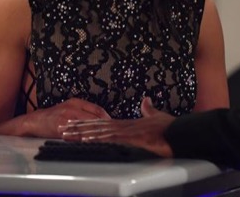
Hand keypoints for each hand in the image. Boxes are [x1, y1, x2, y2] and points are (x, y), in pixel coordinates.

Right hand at [26, 98, 110, 137]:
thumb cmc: (54, 116)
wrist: (34, 121)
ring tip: (105, 140)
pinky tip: (91, 143)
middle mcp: (72, 108)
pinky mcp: (60, 128)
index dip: (107, 118)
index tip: (113, 126)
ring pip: (87, 127)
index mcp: (76, 102)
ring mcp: (66, 118)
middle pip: (94, 118)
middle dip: (104, 128)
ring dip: (97, 134)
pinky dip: (85, 139)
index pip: (97, 110)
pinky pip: (76, 135)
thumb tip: (102, 120)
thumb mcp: (70, 108)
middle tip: (112, 135)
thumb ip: (84, 112)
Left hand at [60, 97, 174, 156]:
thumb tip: (145, 100)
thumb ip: (149, 109)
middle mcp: (123, 126)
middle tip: (61, 127)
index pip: (101, 122)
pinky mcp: (131, 137)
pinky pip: (110, 138)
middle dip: (77, 127)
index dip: (86, 122)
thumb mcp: (157, 116)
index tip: (73, 123)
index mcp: (127, 123)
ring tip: (67, 134)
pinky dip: (98, 139)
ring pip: (99, 131)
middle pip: (95, 126)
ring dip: (82, 133)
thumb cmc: (169, 127)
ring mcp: (126, 131)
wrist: (179, 131)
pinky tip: (87, 139)